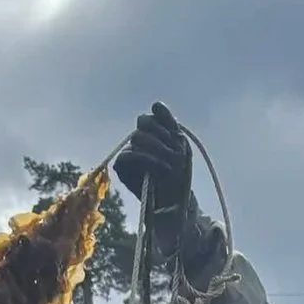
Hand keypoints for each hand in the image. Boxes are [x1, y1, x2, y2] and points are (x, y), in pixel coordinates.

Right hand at [111, 102, 191, 217]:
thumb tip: (155, 104)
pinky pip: (126, 155)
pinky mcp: (123, 168)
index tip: (176, 138)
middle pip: (144, 123)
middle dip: (161, 138)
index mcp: (155, 132)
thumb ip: (169, 122)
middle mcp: (141, 140)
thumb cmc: (180, 173)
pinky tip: (158, 168)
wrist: (177, 200)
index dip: (165, 124)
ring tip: (169, 164)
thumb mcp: (181, 145)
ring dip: (156, 149)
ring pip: (137, 137)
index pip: (153, 115)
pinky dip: (144, 159)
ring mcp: (131, 152)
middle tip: (174, 155)